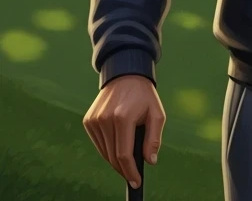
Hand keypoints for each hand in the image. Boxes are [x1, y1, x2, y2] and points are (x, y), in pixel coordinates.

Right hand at [83, 74, 164, 188]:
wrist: (125, 76)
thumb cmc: (145, 97)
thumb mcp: (157, 114)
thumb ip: (153, 139)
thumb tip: (150, 162)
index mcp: (123, 117)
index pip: (123, 154)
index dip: (130, 171)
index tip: (136, 182)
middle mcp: (105, 119)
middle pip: (112, 156)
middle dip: (123, 169)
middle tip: (133, 176)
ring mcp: (94, 120)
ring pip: (104, 152)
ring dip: (115, 160)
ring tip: (128, 161)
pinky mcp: (88, 121)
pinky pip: (99, 143)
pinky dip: (107, 150)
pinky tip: (118, 146)